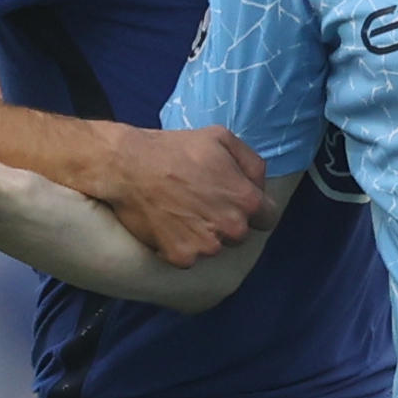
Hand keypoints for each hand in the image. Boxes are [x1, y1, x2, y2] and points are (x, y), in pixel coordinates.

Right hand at [97, 125, 279, 267]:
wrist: (129, 166)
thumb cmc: (176, 149)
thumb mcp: (222, 139)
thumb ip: (251, 163)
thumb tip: (259, 185)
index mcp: (245, 200)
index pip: (268, 218)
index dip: (255, 209)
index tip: (237, 201)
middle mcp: (230, 229)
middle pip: (240, 234)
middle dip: (228, 220)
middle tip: (204, 201)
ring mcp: (205, 247)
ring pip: (215, 247)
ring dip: (206, 234)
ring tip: (184, 210)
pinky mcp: (180, 258)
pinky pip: (189, 256)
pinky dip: (181, 243)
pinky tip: (169, 222)